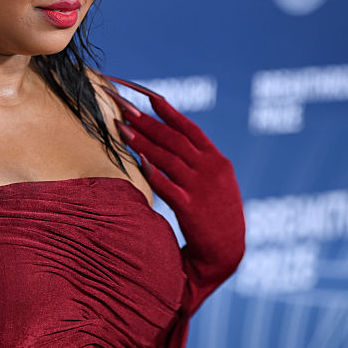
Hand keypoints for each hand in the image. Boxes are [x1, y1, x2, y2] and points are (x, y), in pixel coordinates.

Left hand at [103, 76, 243, 272]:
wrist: (227, 252)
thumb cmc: (217, 216)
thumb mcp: (216, 184)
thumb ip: (199, 163)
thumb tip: (172, 143)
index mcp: (218, 162)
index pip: (190, 130)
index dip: (168, 112)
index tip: (148, 96)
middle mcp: (211, 170)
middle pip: (174, 139)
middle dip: (147, 121)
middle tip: (124, 106)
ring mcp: (201, 188)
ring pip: (167, 158)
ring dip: (142, 141)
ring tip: (120, 128)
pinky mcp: (190, 208)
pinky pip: (167, 185)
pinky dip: (152, 171)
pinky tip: (136, 158)